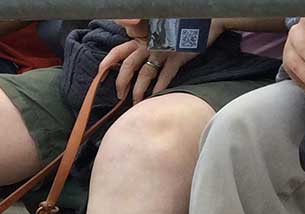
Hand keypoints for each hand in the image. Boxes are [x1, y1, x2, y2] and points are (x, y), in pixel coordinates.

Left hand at [99, 19, 222, 103]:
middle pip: (128, 65)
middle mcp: (149, 44)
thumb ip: (145, 43)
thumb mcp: (157, 32)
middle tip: (119, 96)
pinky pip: (165, 76)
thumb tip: (134, 59)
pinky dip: (159, 88)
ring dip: (138, 91)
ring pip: (145, 74)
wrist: (204, 20)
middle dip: (121, 83)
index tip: (100, 76)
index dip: (107, 63)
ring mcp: (163, 50)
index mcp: (141, 39)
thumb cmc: (178, 28)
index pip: (118, 51)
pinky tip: (155, 98)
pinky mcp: (177, 56)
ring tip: (137, 103)